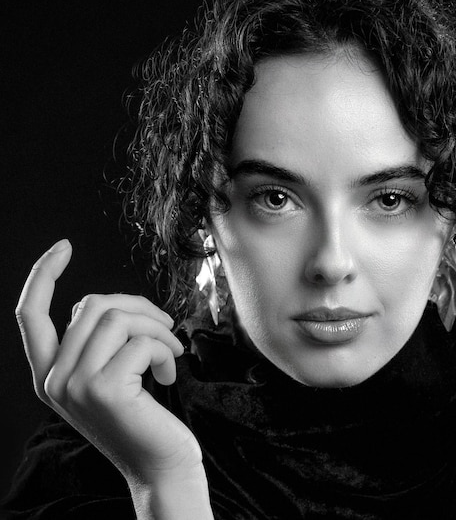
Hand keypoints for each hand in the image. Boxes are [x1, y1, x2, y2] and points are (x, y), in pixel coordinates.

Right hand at [15, 239, 204, 488]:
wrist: (160, 463)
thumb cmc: (142, 415)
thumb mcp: (111, 376)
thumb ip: (99, 343)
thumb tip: (112, 305)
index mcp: (50, 374)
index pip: (29, 315)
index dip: (42, 275)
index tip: (64, 246)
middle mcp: (53, 379)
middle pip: (91, 304)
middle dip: (139, 306)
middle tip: (167, 328)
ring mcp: (75, 385)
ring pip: (118, 317)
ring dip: (158, 327)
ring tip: (172, 351)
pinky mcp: (104, 389)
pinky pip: (142, 340)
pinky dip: (166, 348)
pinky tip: (170, 373)